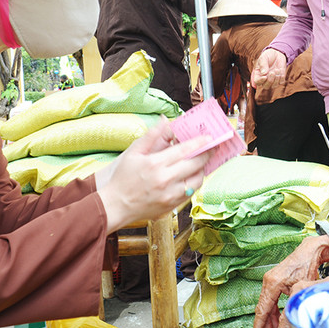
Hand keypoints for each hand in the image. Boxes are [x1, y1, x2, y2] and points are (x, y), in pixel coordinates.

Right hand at [96, 117, 211, 231]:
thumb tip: (165, 121)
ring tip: (201, 162)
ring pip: (197, 180)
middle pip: (195, 164)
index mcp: (155, 164)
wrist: (115, 206)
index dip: (200, 143)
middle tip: (212, 147)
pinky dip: (194, 183)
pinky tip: (191, 176)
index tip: (210, 138)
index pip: (185, 150)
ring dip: (202, 170)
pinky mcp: (171, 206)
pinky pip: (191, 193)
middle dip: (207, 154)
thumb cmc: (122, 179)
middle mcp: (165, 180)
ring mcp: (170, 195)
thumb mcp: (133, 153)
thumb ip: (151, 136)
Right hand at [250, 49, 286, 88]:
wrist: (277, 53)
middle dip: (270, 80)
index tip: (265, 76)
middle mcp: (264, 79)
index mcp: (258, 74)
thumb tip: (264, 73)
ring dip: (276, 79)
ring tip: (277, 69)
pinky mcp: (279, 79)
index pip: (257, 82)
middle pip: (265, 86)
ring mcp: (272, 80)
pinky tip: (280, 70)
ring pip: (273, 86)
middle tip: (272, 72)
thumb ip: (263, 64)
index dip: (261, 81)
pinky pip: (281, 82)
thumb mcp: (264, 57)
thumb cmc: (268, 55)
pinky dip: (281, 77)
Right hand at [253, 235, 328, 327]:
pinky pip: (270, 299)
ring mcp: (269, 280)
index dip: (259, 325)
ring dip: (269, 319)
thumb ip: (290, 305)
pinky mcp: (273, 281)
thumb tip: (285, 324)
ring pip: (266, 305)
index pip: (263, 309)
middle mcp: (268, 281)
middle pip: (262, 308)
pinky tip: (276, 320)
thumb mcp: (300, 289)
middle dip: (265, 326)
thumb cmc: (306, 267)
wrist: (308, 252)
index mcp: (273, 283)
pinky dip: (272, 311)